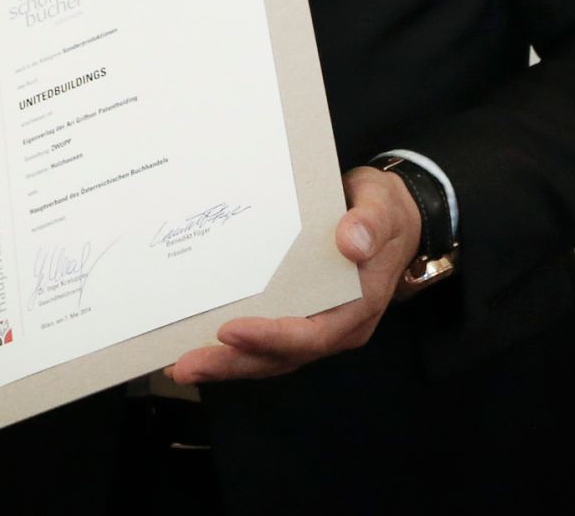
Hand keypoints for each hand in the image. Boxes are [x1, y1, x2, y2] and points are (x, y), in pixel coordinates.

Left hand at [166, 165, 421, 383]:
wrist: (393, 216)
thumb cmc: (384, 211)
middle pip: (281, 356)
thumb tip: (351, 242)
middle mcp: (335, 326)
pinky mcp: (299, 316)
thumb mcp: (382, 207)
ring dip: (226, 363)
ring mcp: (317, 324)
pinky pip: (265, 341)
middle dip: (232, 363)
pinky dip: (234, 348)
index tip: (229, 331)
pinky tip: (199, 345)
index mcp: (357, 307)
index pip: (311, 334)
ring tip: (181, 366)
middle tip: (186, 366)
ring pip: (269, 356)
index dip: (270, 337)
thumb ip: (369, 223)